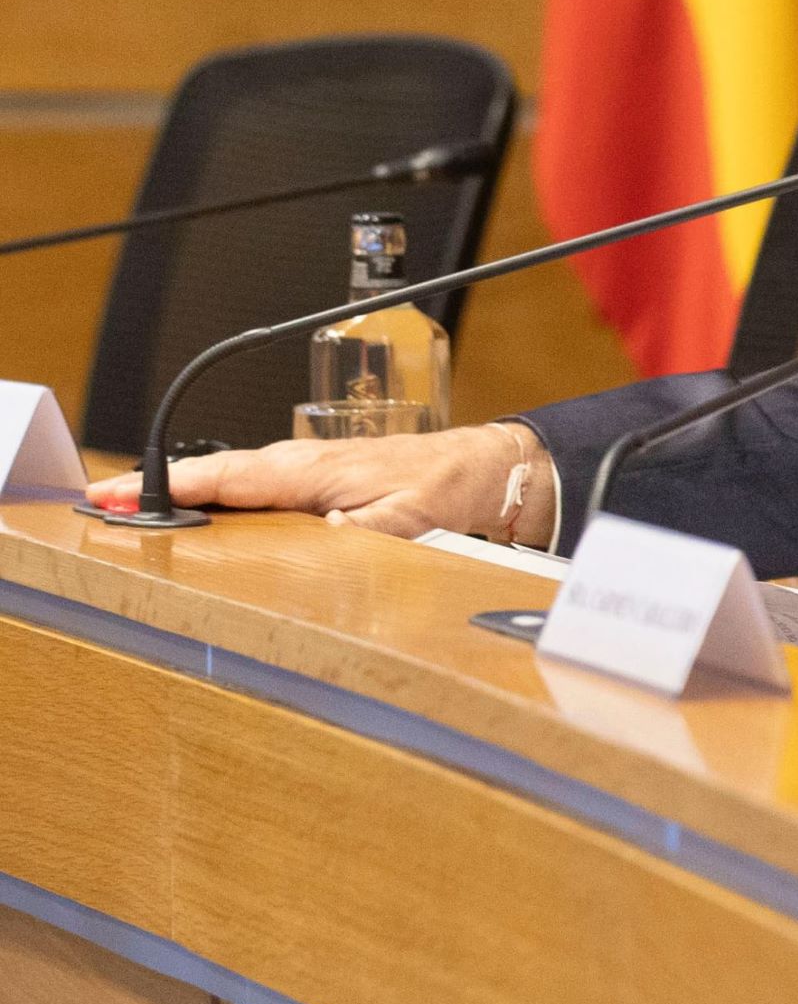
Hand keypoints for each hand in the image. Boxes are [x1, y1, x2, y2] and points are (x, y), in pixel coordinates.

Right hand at [84, 423, 540, 541]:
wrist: (493, 470)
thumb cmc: (455, 485)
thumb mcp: (415, 514)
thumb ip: (366, 531)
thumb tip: (324, 537)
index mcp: (314, 470)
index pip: (227, 477)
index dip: (170, 488)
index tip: (118, 495)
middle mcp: (304, 467)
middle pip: (217, 479)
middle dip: (157, 490)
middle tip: (97, 506)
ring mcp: (312, 473)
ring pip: (235, 485)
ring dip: (186, 496)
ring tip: (132, 513)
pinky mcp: (324, 484)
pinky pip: (260, 492)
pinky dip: (223, 498)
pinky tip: (204, 516)